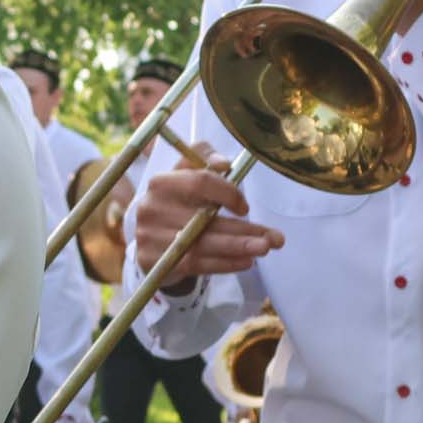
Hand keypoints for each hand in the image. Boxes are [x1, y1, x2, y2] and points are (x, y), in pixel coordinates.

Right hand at [126, 166, 281, 281]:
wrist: (148, 238)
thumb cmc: (177, 203)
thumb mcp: (187, 175)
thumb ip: (205, 159)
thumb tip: (223, 164)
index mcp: (162, 182)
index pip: (200, 182)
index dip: (228, 193)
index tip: (246, 208)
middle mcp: (151, 208)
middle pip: (205, 219)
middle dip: (245, 229)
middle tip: (275, 238)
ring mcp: (150, 237)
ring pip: (202, 244)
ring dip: (239, 248)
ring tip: (264, 249)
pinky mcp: (155, 262)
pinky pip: (196, 264)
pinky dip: (224, 264)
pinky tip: (245, 262)